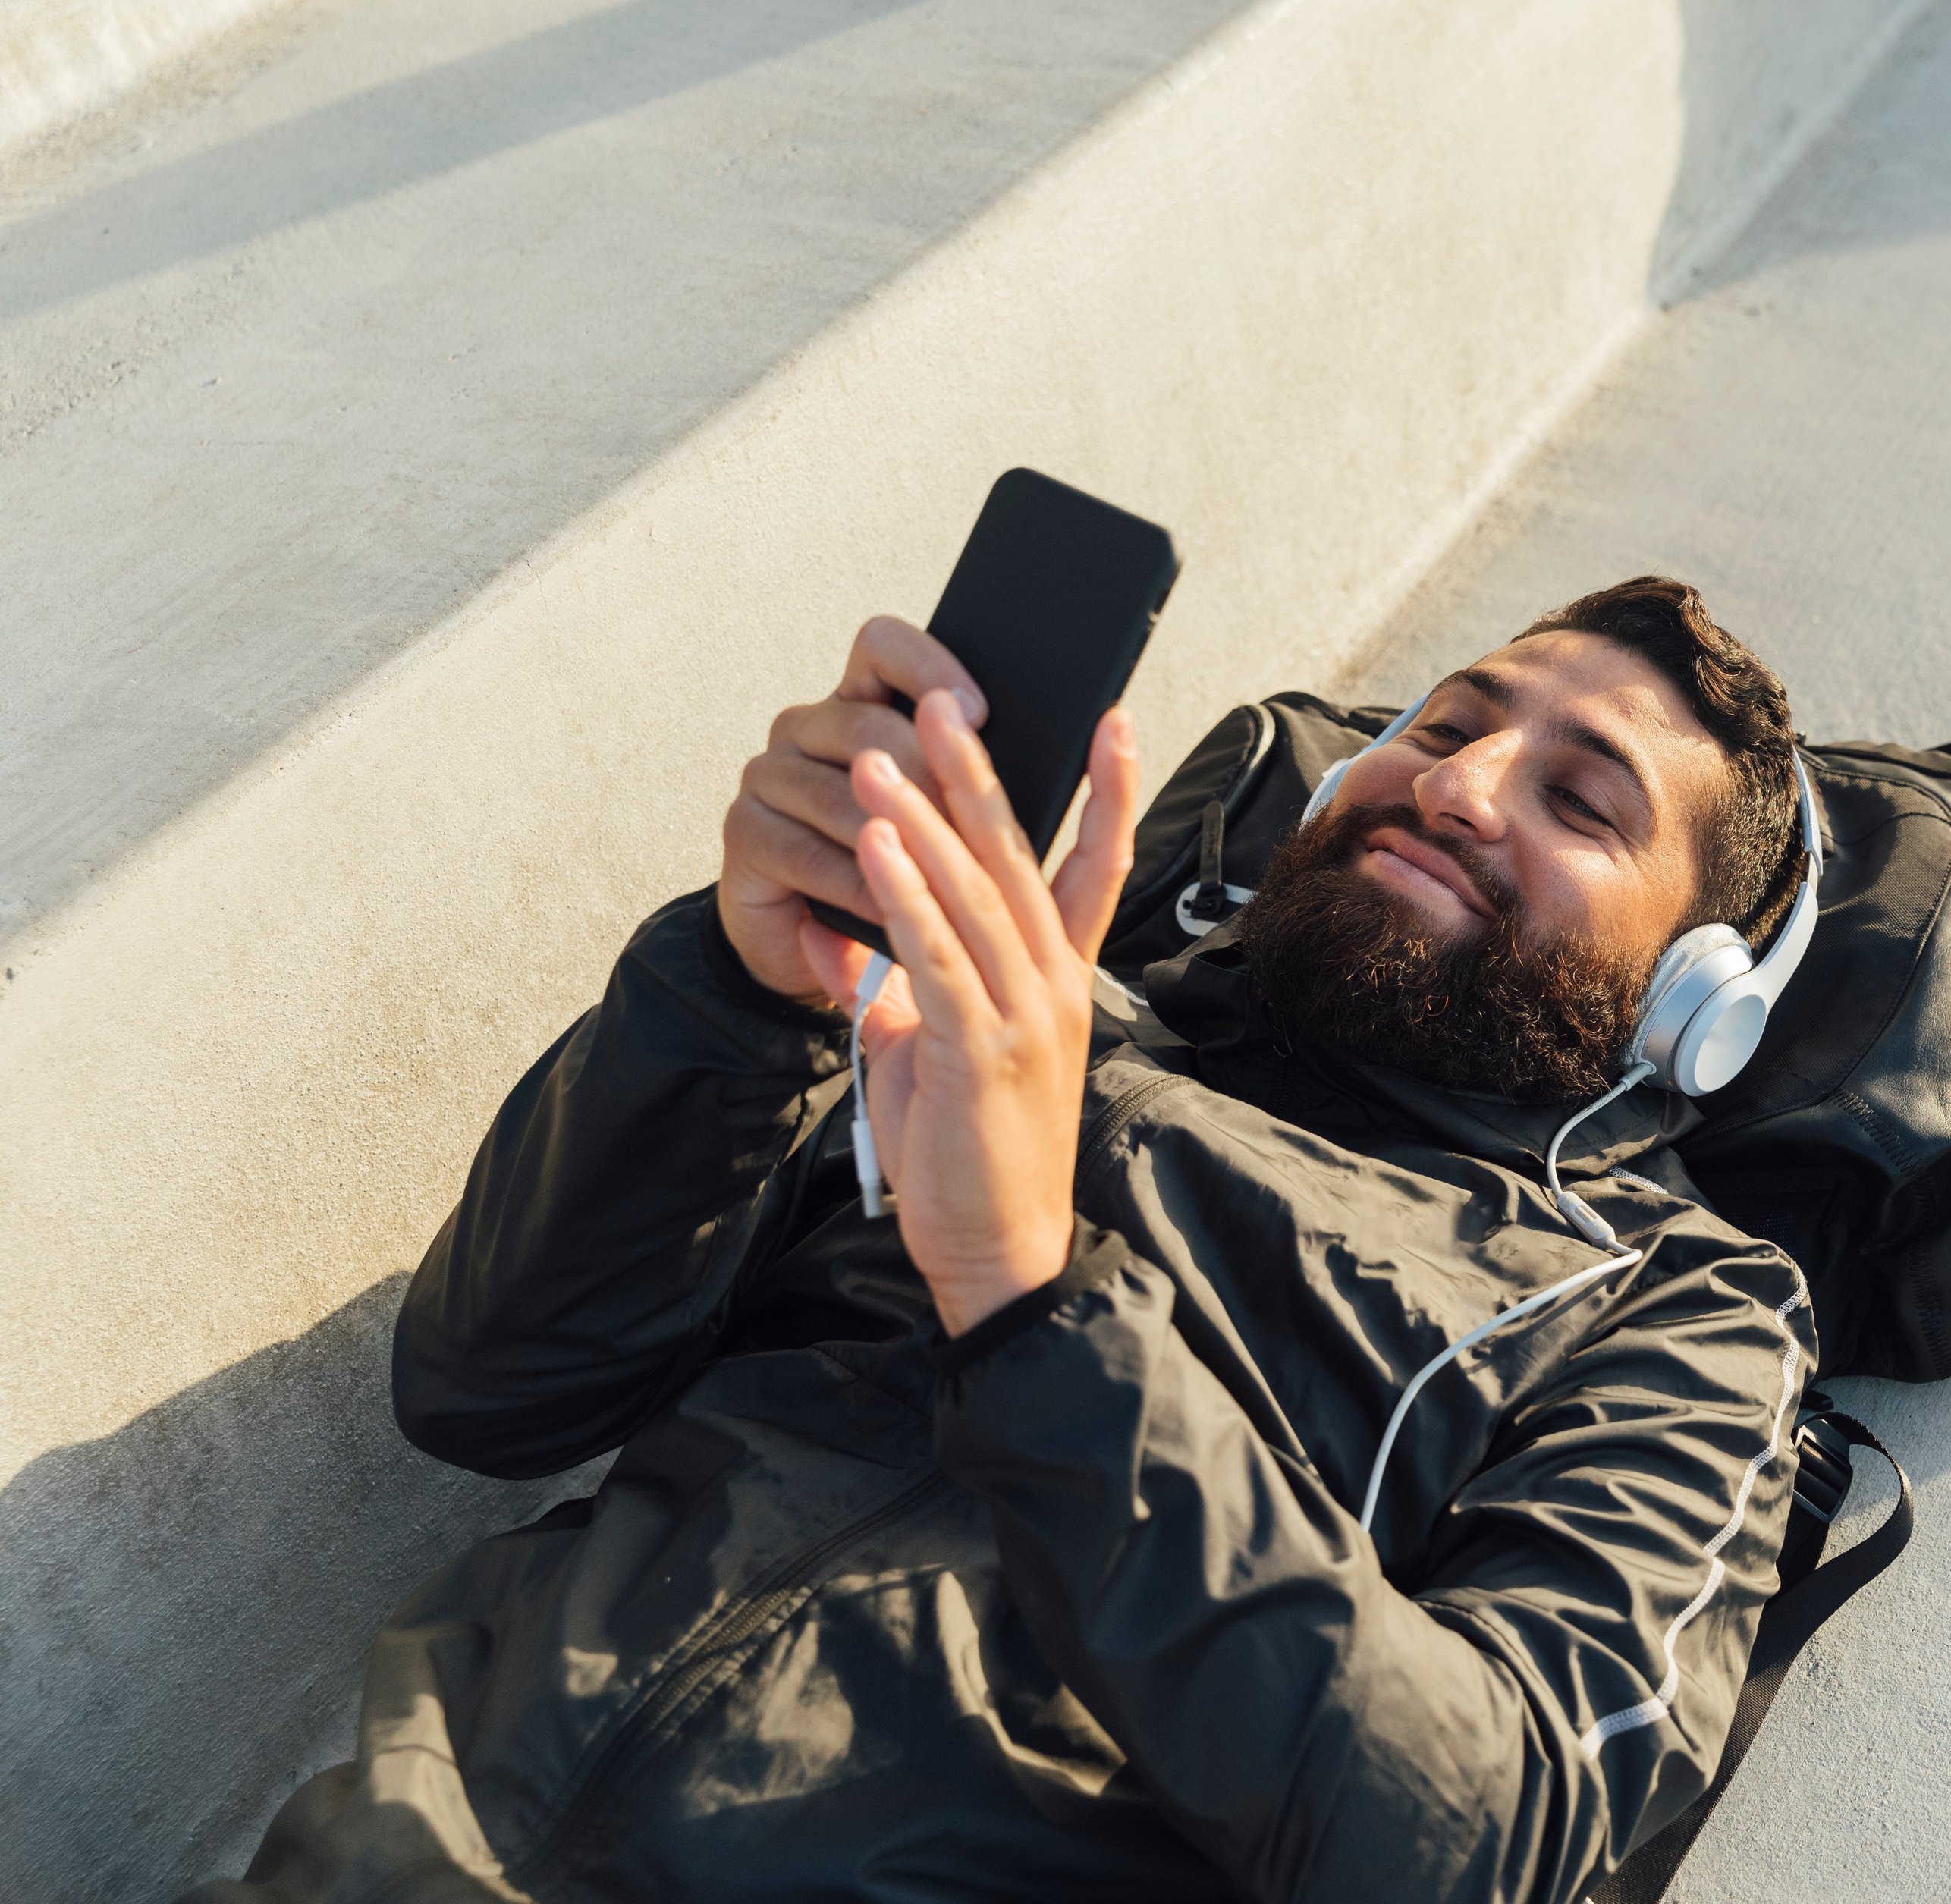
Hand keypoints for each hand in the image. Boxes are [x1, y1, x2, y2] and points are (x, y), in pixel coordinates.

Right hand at [719, 617, 988, 1002]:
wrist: (832, 946)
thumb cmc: (906, 875)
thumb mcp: (950, 823)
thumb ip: (974, 781)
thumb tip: (1057, 756)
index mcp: (863, 702)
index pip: (884, 646)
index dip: (928, 667)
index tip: (979, 710)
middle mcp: (809, 727)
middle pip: (868, 724)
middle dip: (928, 775)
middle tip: (971, 818)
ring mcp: (769, 774)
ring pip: (839, 792)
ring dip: (896, 839)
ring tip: (942, 874)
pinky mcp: (745, 831)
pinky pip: (806, 849)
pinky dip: (857, 882)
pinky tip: (891, 906)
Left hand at [800, 690, 1139, 1335]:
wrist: (997, 1251)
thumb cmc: (972, 1156)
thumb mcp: (938, 1051)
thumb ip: (903, 987)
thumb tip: (840, 935)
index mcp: (1060, 980)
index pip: (1096, 866)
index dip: (1107, 790)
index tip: (1109, 719)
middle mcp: (1056, 985)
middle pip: (1022, 856)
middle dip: (977, 772)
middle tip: (942, 699)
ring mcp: (1024, 1016)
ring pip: (975, 894)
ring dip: (925, 818)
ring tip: (879, 756)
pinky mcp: (980, 1050)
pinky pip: (940, 956)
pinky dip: (906, 896)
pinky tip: (875, 847)